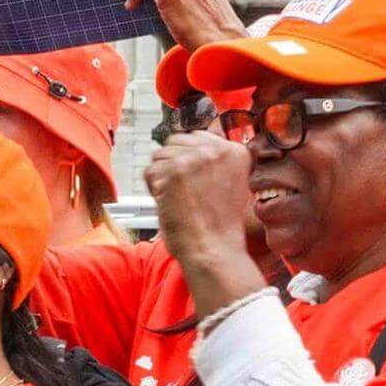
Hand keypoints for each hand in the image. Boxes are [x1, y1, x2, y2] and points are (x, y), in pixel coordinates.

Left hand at [143, 130, 251, 267]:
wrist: (215, 249)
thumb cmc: (220, 226)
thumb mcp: (234, 185)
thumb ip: (217, 163)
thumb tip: (191, 145)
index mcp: (236, 152)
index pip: (198, 136)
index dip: (188, 158)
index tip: (191, 178)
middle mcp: (217, 150)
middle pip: (177, 141)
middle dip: (173, 163)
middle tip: (182, 190)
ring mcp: (195, 158)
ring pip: (160, 154)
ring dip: (162, 176)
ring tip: (177, 198)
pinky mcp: (174, 171)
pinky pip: (150, 171)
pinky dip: (153, 189)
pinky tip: (168, 203)